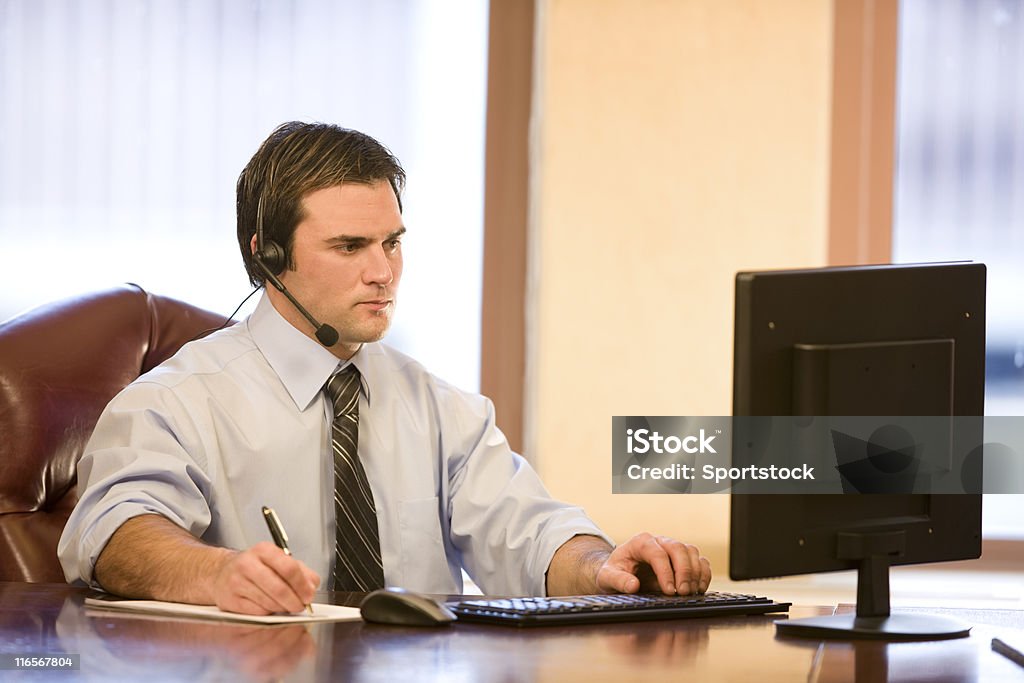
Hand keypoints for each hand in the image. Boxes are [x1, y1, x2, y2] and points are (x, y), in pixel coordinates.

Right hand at [211, 542, 319, 614]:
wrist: (220, 573)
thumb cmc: (254, 568)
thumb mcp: (278, 560)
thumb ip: (300, 571)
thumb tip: (312, 586)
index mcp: (264, 550)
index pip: (289, 568)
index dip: (302, 585)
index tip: (309, 595)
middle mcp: (248, 564)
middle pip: (279, 589)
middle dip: (294, 601)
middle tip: (300, 606)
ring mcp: (237, 582)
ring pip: (269, 603)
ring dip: (282, 609)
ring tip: (285, 606)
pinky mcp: (230, 600)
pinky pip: (257, 612)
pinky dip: (268, 613)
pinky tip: (269, 607)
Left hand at [595, 532, 710, 595]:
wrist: (621, 572)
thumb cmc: (615, 572)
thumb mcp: (608, 577)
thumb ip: (618, 580)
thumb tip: (633, 585)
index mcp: (640, 542)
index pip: (657, 553)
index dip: (666, 572)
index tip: (669, 590)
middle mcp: (659, 542)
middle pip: (678, 548)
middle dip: (684, 572)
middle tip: (683, 593)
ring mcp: (672, 549)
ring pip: (691, 552)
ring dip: (695, 573)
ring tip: (691, 593)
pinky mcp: (683, 559)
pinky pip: (700, 560)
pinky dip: (704, 573)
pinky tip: (700, 588)